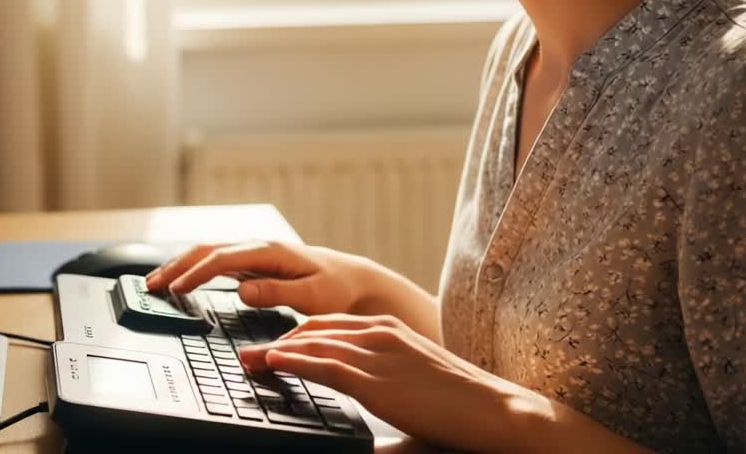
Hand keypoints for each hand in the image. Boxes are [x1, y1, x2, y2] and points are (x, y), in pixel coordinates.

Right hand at [144, 240, 378, 315]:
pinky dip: (193, 269)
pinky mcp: (253, 263)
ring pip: (207, 252)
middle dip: (175, 264)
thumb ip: (277, 293)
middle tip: (150, 285)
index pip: (223, 258)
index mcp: (270, 251)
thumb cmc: (337, 290)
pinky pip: (216, 261)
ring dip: (180, 265)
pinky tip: (180, 281)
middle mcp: (258, 247)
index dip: (196, 273)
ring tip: (155, 283)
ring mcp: (254, 253)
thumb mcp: (313, 296)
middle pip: (207, 249)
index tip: (176, 290)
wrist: (354, 281)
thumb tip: (241, 290)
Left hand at [238, 313, 528, 452]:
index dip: (297, 334)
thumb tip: (364, 421)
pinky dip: (294, 362)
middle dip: (277, 340)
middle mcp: (381, 333)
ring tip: (248, 360)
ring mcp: (379, 354)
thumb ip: (385, 386)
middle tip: (248, 353)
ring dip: (275, 350)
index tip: (272, 347)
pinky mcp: (377, 382)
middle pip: (314, 329)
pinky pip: (324, 366)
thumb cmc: (462, 406)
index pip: (331, 324)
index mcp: (391, 330)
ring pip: (312, 344)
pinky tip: (273, 363)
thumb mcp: (416, 382)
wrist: (498, 413)